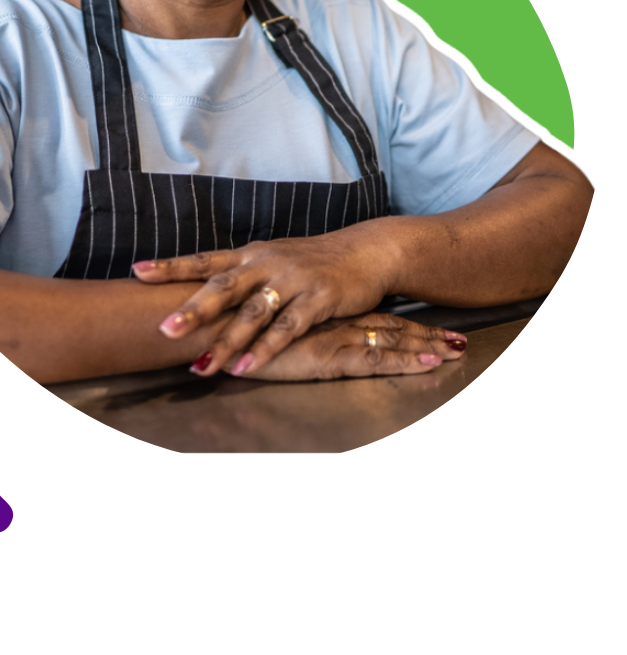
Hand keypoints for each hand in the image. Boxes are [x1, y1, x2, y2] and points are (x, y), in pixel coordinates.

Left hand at [132, 222, 398, 376]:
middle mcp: (266, 263)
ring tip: (202, 368)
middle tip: (164, 329)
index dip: (171, 265)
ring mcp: (293, 280)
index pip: (205, 259)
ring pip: (253, 313)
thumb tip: (200, 291)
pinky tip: (246, 368)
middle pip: (224, 286)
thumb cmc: (312, 261)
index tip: (137, 270)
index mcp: (251, 254)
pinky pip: (287, 329)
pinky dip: (265, 350)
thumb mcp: (273, 259)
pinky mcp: (318, 299)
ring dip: (226, 342)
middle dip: (193, 309)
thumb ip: (241, 275)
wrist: (366, 252)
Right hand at [221, 312, 468, 380]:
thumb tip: (279, 325)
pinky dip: (405, 360)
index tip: (429, 327)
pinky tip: (430, 363)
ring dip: (425, 344)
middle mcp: (330, 317)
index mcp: (317, 307)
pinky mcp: (326, 354)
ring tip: (457, 351)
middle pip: (387, 322)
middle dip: (424, 332)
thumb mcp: (254, 318)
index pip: (368, 314)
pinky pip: (374, 357)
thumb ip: (273, 320)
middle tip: (458, 340)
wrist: (213, 324)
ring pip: (388, 337)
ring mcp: (332, 334)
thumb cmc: (227, 322)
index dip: (401, 321)